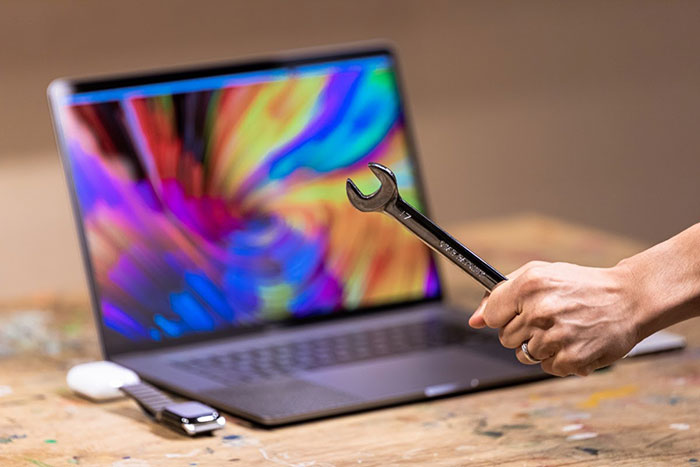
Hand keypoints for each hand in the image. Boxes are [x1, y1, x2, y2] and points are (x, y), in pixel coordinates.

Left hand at [468, 261, 640, 376]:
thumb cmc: (579, 286)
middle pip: (505, 337)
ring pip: (524, 355)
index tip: (515, 312)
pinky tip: (574, 341)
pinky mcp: (572, 359)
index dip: (501, 315)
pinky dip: (558, 359)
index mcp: (529, 286)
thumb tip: (474, 320)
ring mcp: (556, 337)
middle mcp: (540, 311)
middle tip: (547, 319)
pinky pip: (546, 367)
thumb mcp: (539, 274)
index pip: (490, 314)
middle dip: (521, 330)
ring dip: (539, 346)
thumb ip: (501, 293)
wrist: (628, 299)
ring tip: (563, 329)